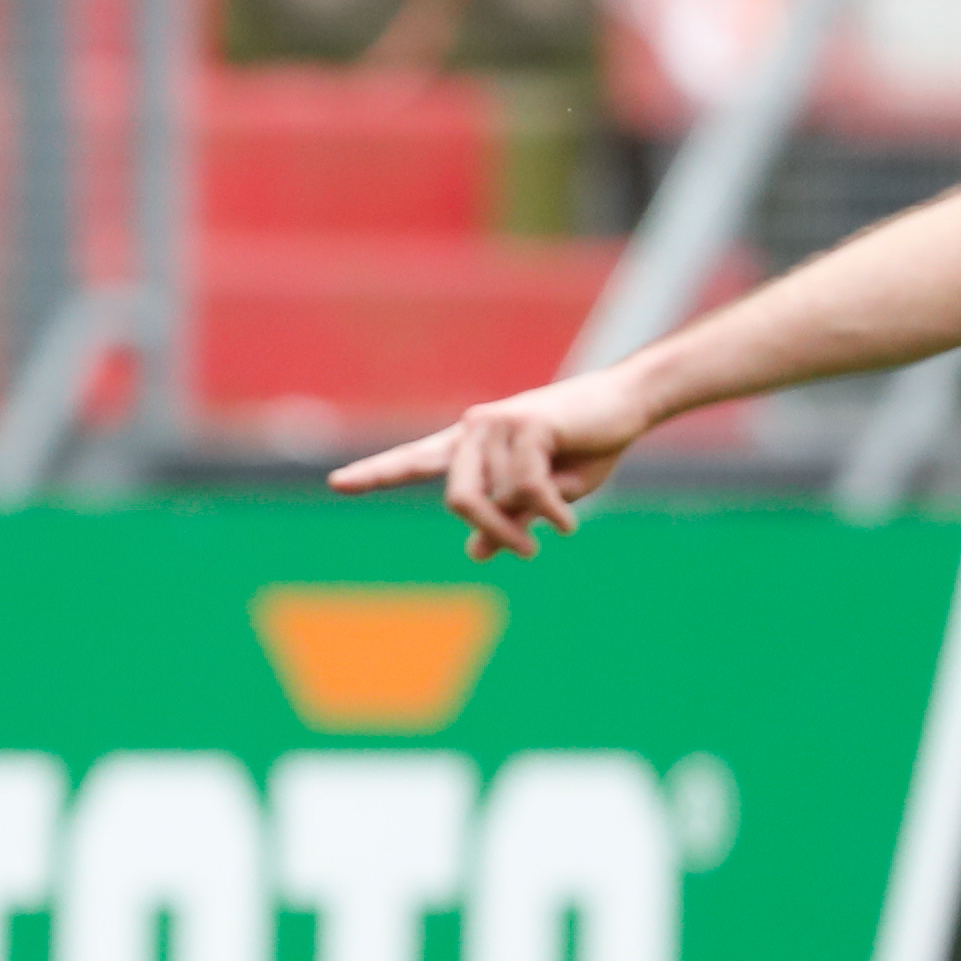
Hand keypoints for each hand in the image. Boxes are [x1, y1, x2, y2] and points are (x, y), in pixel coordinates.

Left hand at [331, 388, 626, 559]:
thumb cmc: (583, 449)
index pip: (414, 461)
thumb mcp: (542, 497)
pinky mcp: (526, 424)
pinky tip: (569, 524)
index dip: (375, 474)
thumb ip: (506, 519)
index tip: (336, 483)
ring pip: (500, 498)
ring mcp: (496, 423)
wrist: (624, 407)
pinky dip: (551, 513)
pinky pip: (528, 489)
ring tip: (563, 516)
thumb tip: (475, 552)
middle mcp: (473, 431)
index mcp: (470, 447)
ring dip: (535, 517)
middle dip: (493, 530)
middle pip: (458, 500)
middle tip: (525, 553)